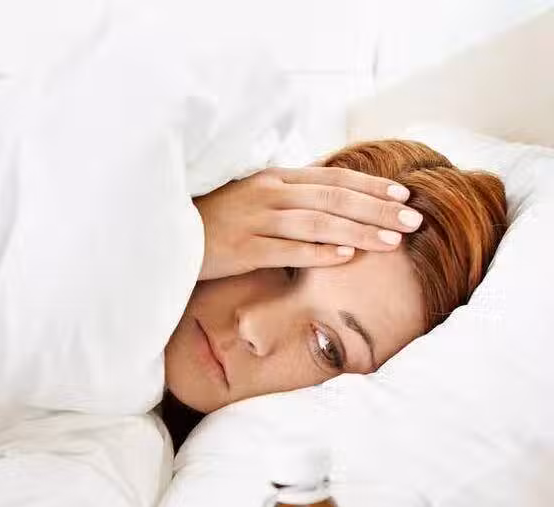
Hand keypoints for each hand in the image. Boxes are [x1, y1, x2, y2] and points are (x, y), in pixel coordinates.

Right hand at [193, 166, 424, 280]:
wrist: (161, 231)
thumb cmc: (209, 218)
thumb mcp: (249, 196)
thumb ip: (286, 195)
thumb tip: (327, 197)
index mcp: (274, 179)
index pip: (332, 179)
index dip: (371, 185)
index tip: (405, 193)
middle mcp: (268, 195)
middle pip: (333, 199)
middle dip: (378, 208)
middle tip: (414, 219)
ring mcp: (254, 221)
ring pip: (316, 223)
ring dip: (358, 231)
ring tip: (392, 241)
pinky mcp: (239, 249)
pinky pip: (284, 250)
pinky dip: (316, 253)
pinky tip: (345, 257)